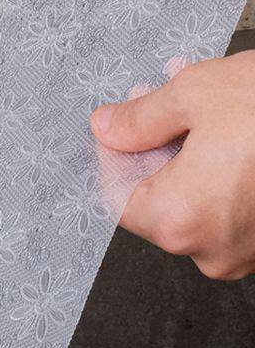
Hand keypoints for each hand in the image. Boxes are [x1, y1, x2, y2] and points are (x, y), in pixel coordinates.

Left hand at [91, 50, 254, 280]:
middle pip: (156, 202)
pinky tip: (231, 131)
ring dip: (188, 155)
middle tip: (156, 104)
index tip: (119, 125)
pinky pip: (230, 209)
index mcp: (181, 221)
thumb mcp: (195, 95)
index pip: (115, 198)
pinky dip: (221, 172)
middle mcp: (213, 251)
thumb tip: (107, 128)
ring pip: (196, 201)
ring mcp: (249, 253)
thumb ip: (140, 118)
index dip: (112, 158)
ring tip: (198, 108)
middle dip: (152, 149)